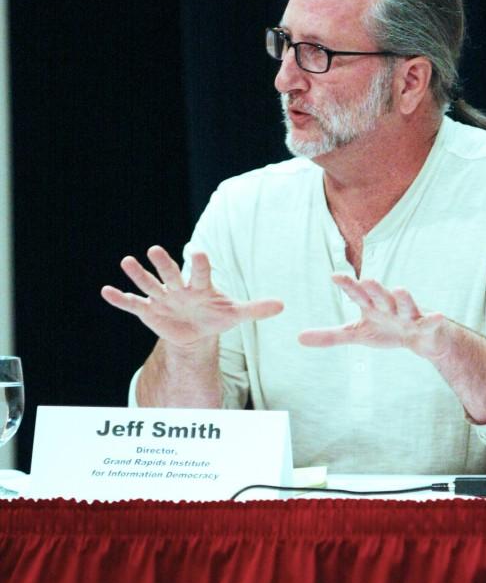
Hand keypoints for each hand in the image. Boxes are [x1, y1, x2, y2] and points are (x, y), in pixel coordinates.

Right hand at [101, 245, 283, 346]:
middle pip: (171, 273)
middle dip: (164, 264)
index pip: (201, 272)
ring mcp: (162, 298)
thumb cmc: (215, 317)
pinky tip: (106, 291)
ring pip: (149, 284)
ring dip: (138, 274)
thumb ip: (256, 309)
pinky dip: (120, 299)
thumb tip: (283, 305)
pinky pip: (133, 303)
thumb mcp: (235, 315)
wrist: (196, 332)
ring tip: (127, 262)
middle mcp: (179, 288)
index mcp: (200, 286)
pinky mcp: (148, 310)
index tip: (199, 253)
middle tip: (155, 249)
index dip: (200, 264)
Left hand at [298, 274, 448, 358]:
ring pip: (405, 305)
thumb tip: (298, 338)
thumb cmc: (386, 330)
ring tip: (401, 288)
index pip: (357, 294)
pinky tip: (439, 315)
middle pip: (380, 296)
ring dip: (403, 298)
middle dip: (374, 288)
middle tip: (367, 279)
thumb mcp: (356, 334)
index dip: (348, 285)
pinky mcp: (426, 324)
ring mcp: (408, 314)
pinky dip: (434, 319)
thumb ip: (329, 336)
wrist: (421, 338)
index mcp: (371, 306)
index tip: (334, 276)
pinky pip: (429, 322)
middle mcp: (389, 305)